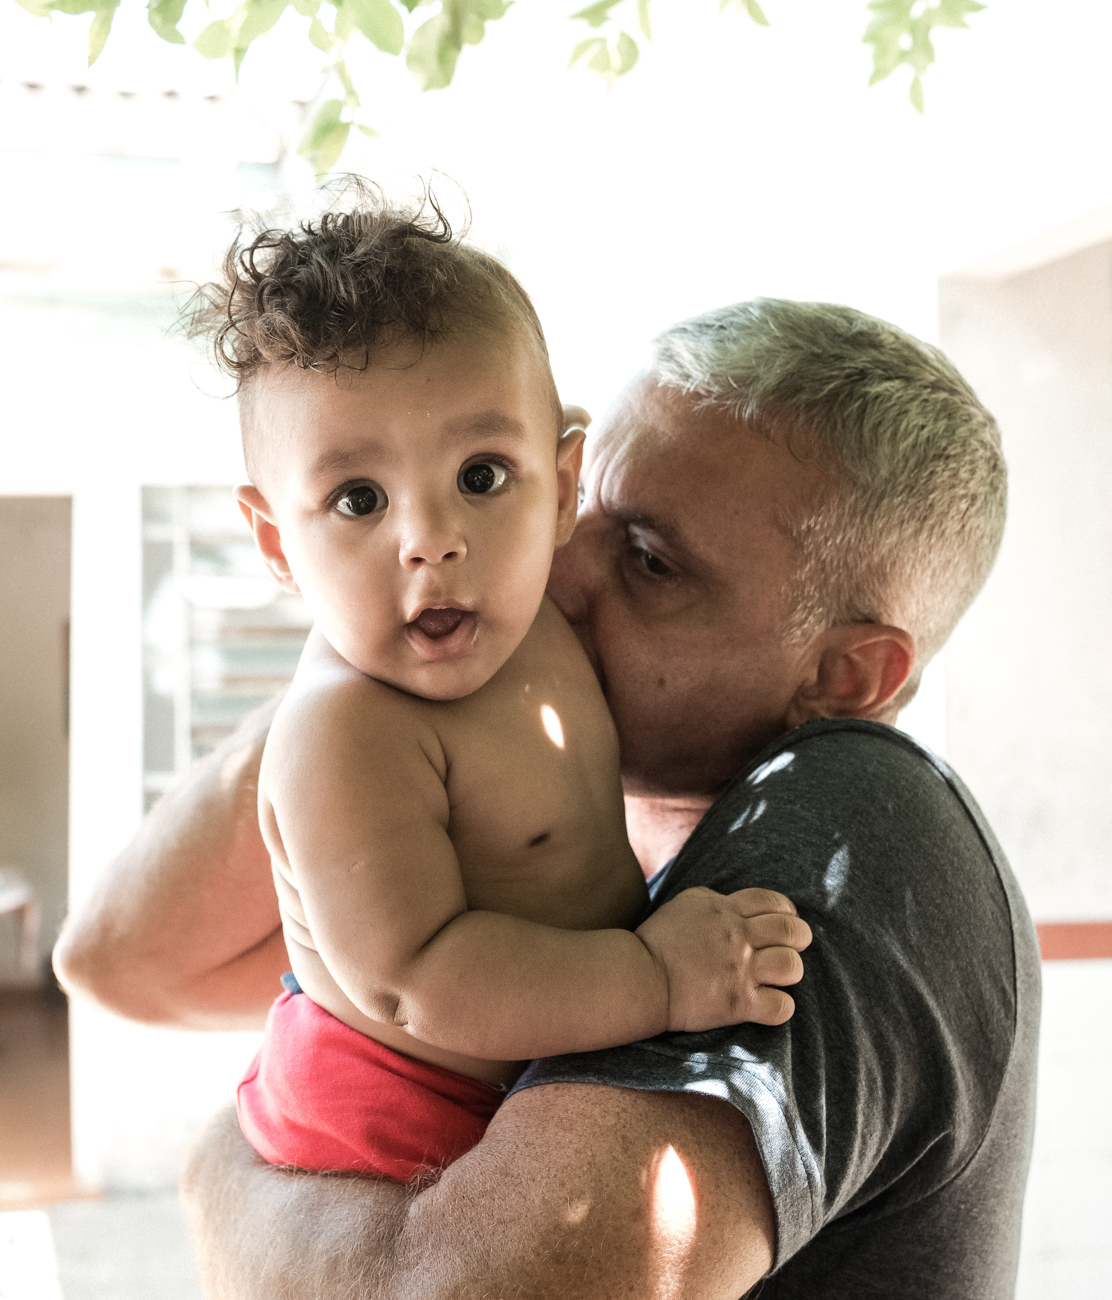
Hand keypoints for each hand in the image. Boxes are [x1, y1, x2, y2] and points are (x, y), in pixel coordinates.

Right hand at [635, 887, 811, 1031]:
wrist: (641, 976)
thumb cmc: (658, 940)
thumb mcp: (686, 903)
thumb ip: (716, 901)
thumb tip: (735, 905)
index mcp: (726, 909)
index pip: (773, 902)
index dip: (786, 911)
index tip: (786, 920)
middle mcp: (738, 937)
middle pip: (791, 931)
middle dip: (799, 938)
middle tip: (792, 946)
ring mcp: (740, 971)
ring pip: (792, 966)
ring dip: (790, 971)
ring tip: (779, 976)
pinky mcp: (738, 1003)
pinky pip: (781, 1007)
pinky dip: (781, 1007)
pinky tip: (770, 1004)